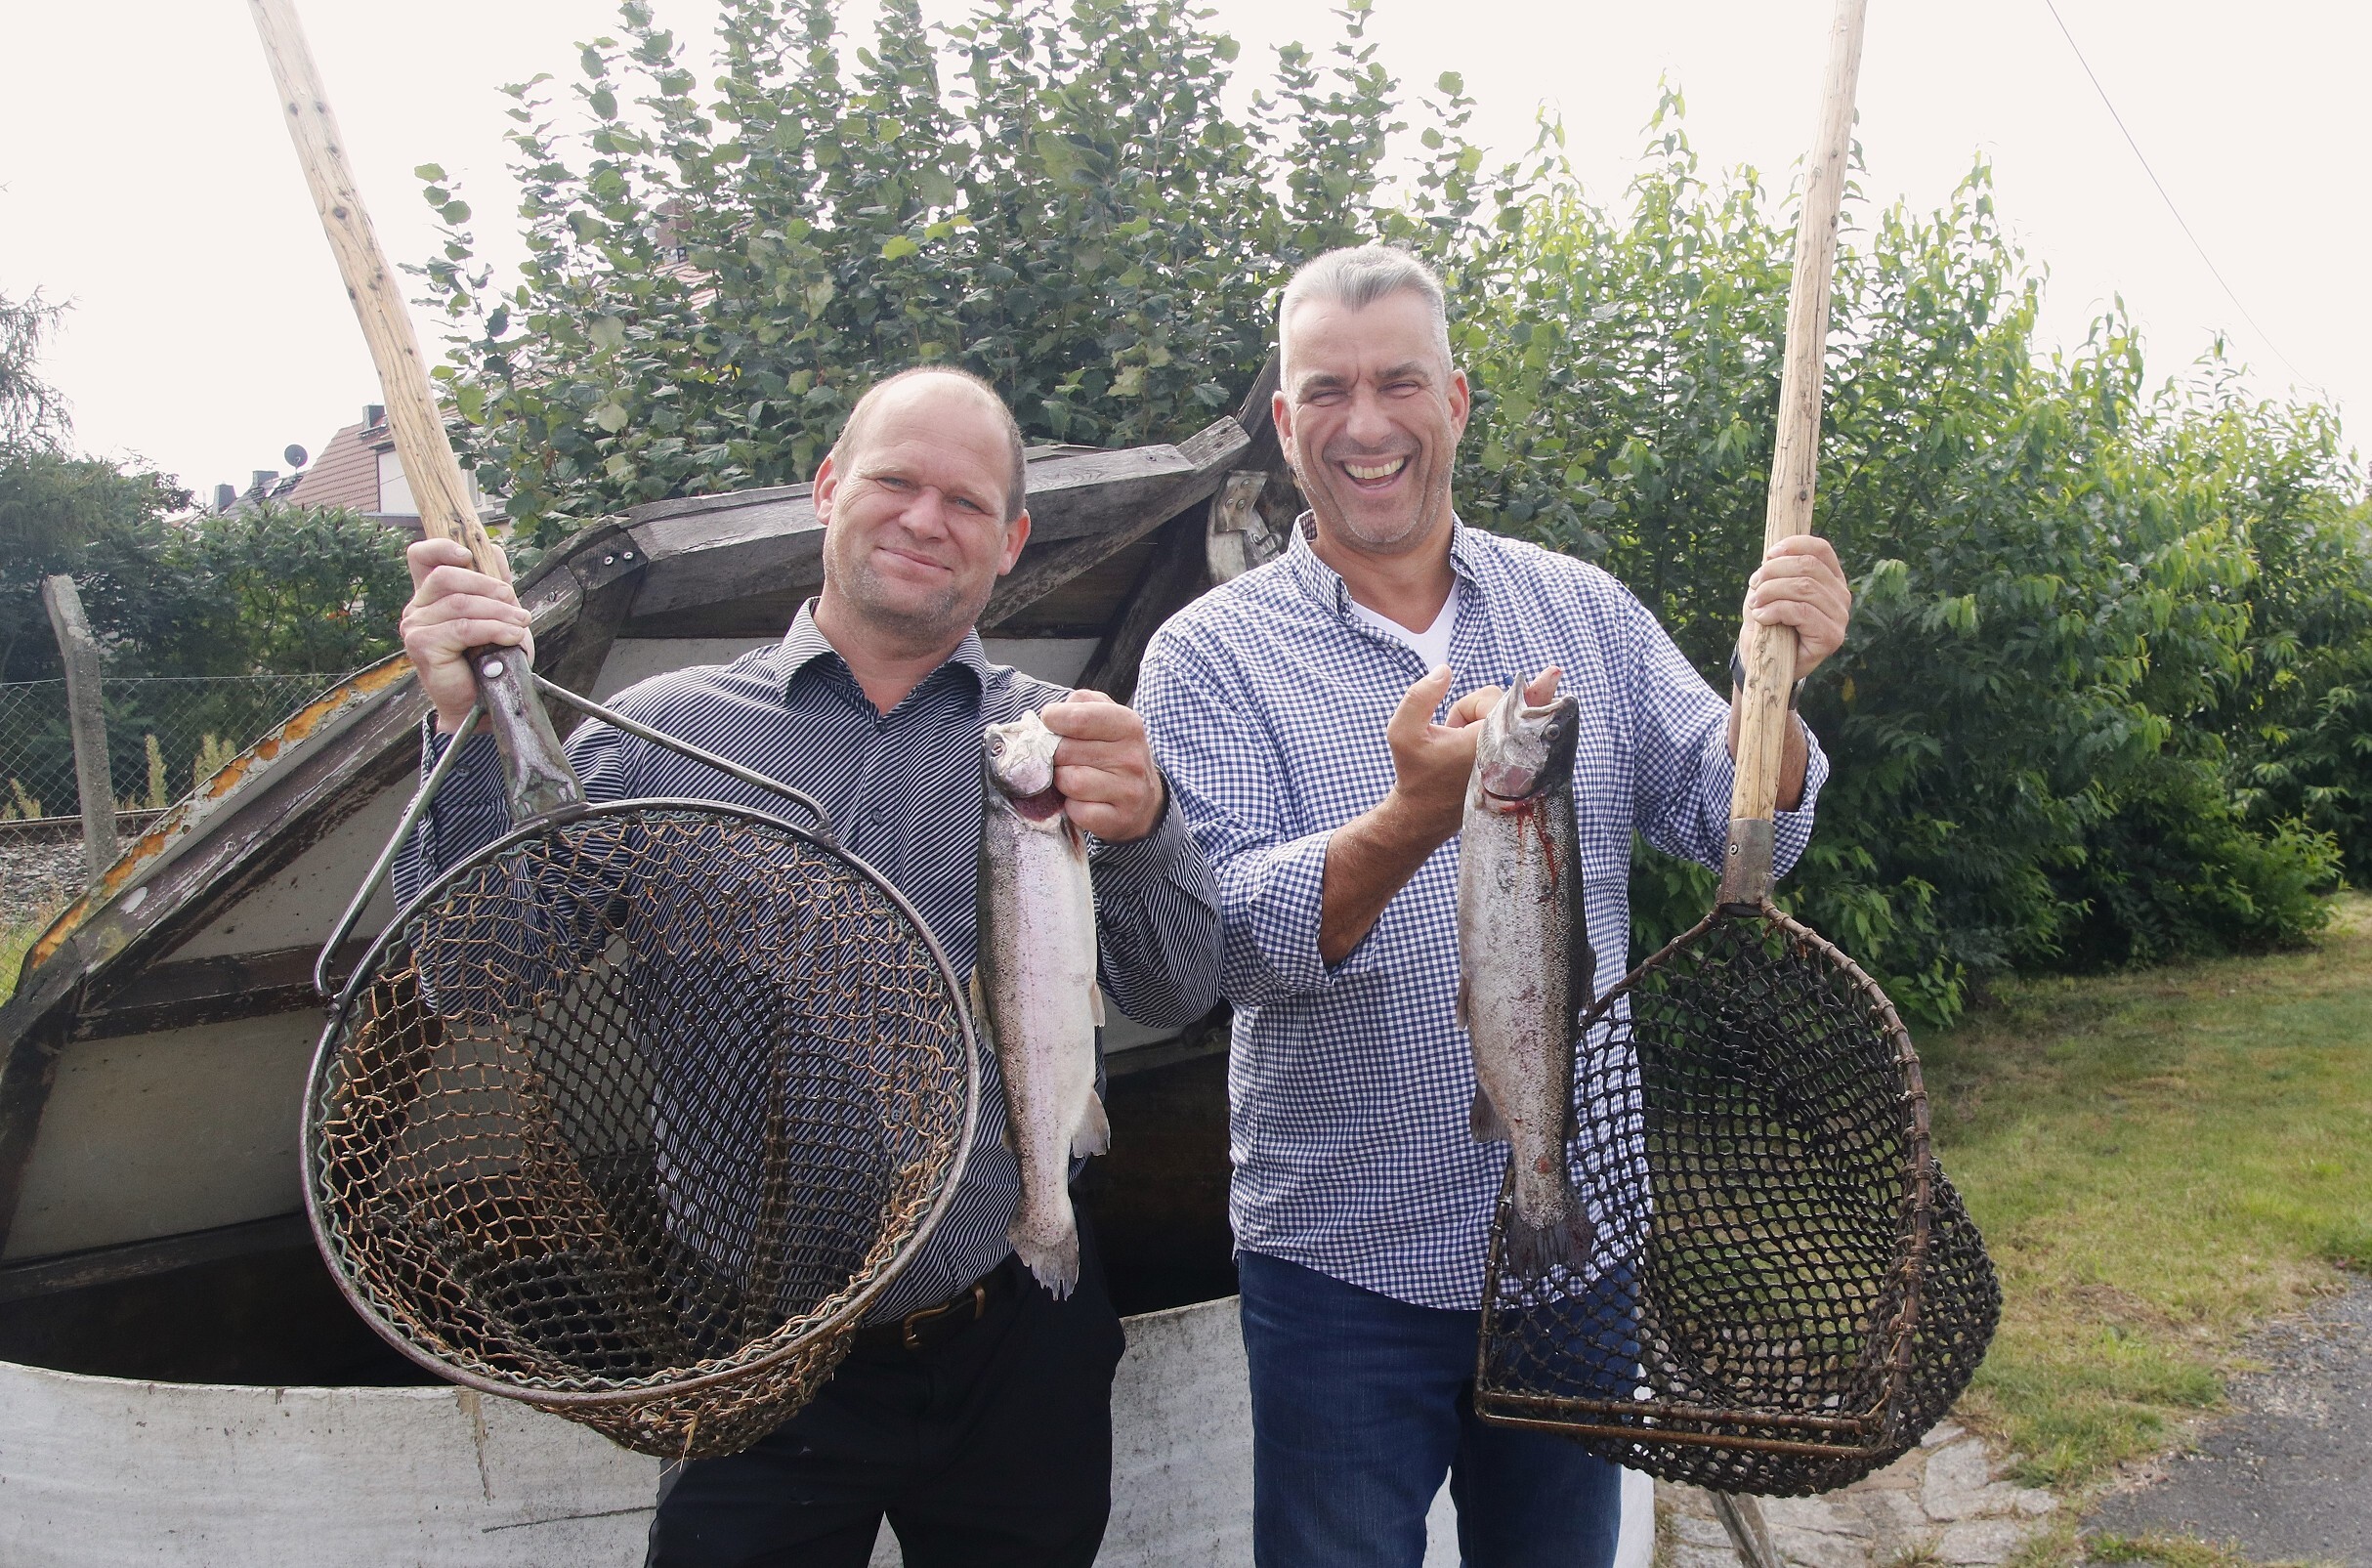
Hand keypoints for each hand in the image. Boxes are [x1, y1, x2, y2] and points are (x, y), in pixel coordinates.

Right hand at [400, 538, 533, 732]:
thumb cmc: (488, 661)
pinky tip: (511, 637)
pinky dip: (494, 630)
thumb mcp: (496, 614)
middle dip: (488, 585)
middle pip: (447, 575)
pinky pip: (464, 628)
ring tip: (520, 625)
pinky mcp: (422, 645)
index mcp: (430, 596)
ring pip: (460, 603)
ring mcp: (416, 626)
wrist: (481, 703)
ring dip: (499, 612)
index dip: (442, 547)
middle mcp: (417, 608)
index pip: (422, 557)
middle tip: (514, 604)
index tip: (467, 553)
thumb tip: (493, 549)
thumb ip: (493, 583)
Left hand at [1042, 689, 1165, 842]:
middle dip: (1055, 755)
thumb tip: (1052, 715)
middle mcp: (1132, 757)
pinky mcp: (1119, 819)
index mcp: (1128, 725)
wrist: (1144, 801)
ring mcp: (1128, 791)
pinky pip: (1076, 811)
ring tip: (1073, 779)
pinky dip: (1071, 807)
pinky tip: (1082, 801)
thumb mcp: (1107, 718)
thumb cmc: (1114, 754)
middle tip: (1065, 758)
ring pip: (1069, 782)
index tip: (1051, 723)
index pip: (1078, 718)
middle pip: (1065, 751)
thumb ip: (1081, 704)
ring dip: (1062, 782)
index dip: (1054, 720)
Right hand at [1377, 665, 1561, 849]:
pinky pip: (1533, 735)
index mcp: (1487, 743)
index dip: (1467, 707)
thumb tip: (1445, 670)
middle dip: (1480, 713)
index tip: (1465, 721)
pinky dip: (1529, 727)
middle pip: (1508, 706)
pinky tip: (1544, 714)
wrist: (1426, 814)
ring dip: (1490, 725)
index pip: (1491, 698)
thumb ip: (1420, 696)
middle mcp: (1512, 753)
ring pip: (1515, 719)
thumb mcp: (1403, 732)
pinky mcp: (1526, 772)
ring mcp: (1523, 765)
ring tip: (1465, 748)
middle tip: (1456, 738)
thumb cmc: (1415, 772)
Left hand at [1737, 535, 1852, 680]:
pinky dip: (1775, 610)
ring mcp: (1840, 617)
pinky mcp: (1832, 637)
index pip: (1820, 549)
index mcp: (1831, 578)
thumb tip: (1772, 554)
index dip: (1793, 545)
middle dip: (1773, 572)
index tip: (1768, 555)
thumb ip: (1776, 571)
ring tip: (1755, 604)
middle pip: (1808, 566)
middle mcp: (1841, 595)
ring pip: (1803, 587)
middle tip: (1754, 585)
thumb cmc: (1769, 623)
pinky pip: (1801, 611)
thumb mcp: (1770, 591)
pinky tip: (1761, 617)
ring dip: (1770, 592)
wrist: (1766, 663)